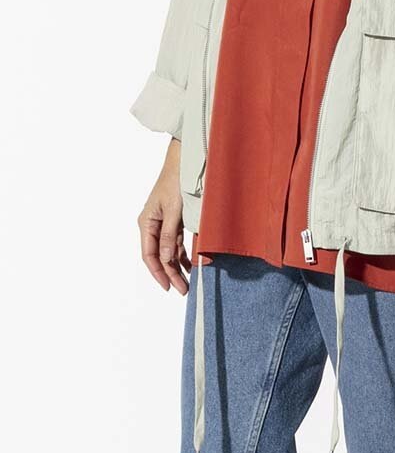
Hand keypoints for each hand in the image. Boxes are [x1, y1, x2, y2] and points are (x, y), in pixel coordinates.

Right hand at [138, 137, 190, 293]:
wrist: (184, 162)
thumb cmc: (175, 182)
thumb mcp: (173, 211)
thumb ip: (169, 237)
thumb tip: (165, 260)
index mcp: (146, 222)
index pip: (149, 255)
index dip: (158, 273)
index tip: (168, 288)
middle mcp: (152, 225)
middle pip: (159, 257)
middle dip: (170, 274)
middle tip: (184, 290)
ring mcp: (163, 224)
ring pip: (168, 252)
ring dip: (177, 267)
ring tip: (188, 283)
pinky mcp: (173, 222)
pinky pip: (176, 244)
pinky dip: (183, 256)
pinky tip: (190, 266)